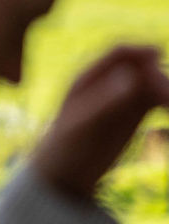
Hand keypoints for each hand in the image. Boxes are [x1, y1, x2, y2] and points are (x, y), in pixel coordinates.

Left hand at [30, 45, 168, 202]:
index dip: (140, 52)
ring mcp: (122, 96)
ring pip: (152, 84)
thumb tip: (132, 76)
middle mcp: (107, 82)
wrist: (66, 172)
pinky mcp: (133, 112)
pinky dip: (166, 103)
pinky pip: (156, 100)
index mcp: (88, 78)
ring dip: (166, 90)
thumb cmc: (68, 146)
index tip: (159, 55)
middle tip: (168, 100)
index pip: (119, 55)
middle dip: (159, 78)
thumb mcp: (86, 124)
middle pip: (141, 69)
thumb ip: (108, 100)